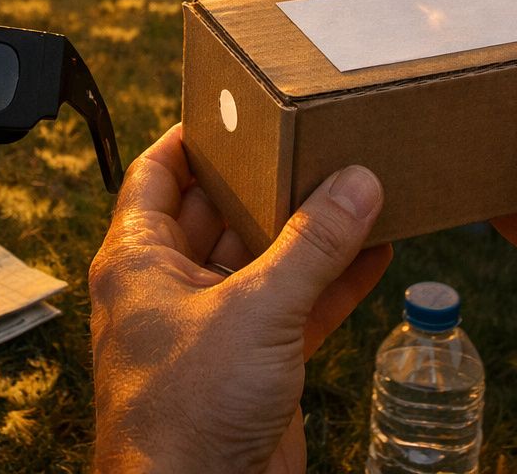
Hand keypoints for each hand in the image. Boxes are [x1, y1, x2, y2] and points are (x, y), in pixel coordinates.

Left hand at [89, 126, 390, 472]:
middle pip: (219, 212)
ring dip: (311, 232)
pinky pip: (296, 308)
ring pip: (265, 261)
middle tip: (316, 136)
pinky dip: (334, 283)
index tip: (235, 103)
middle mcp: (170, 287)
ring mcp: (214, 328)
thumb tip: (356, 183)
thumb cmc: (185, 413)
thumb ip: (312, 246)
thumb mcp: (255, 311)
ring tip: (361, 185)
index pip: (158, 174)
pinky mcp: (254, 366)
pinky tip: (378, 251)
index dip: (193, 135)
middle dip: (267, 180)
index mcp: (138, 260)